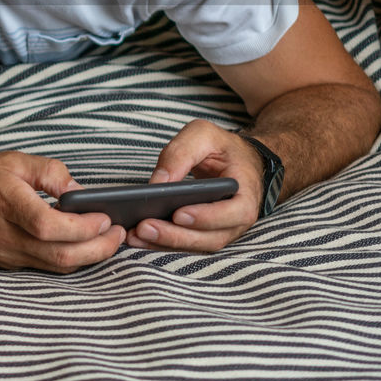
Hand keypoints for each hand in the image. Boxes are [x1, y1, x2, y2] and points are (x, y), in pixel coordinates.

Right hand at [0, 152, 124, 271]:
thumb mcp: (7, 160)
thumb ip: (46, 171)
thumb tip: (78, 189)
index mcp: (5, 203)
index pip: (52, 226)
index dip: (85, 225)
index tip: (104, 215)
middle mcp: (5, 235)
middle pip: (62, 256)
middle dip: (99, 249)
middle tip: (118, 234)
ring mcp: (5, 254)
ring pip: (56, 266)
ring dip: (88, 258)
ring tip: (107, 241)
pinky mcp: (5, 263)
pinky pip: (44, 266)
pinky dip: (68, 259)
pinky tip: (79, 246)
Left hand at [126, 119, 263, 251]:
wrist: (236, 159)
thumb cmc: (221, 147)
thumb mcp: (204, 135)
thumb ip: (181, 153)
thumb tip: (157, 183)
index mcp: (245, 193)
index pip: (234, 213)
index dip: (207, 217)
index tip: (178, 214)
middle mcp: (237, 219)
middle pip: (210, 237)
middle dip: (176, 235)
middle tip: (144, 227)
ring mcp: (221, 230)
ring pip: (195, 244)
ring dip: (164, 243)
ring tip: (135, 234)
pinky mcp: (203, 233)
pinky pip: (185, 243)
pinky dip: (161, 243)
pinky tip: (137, 236)